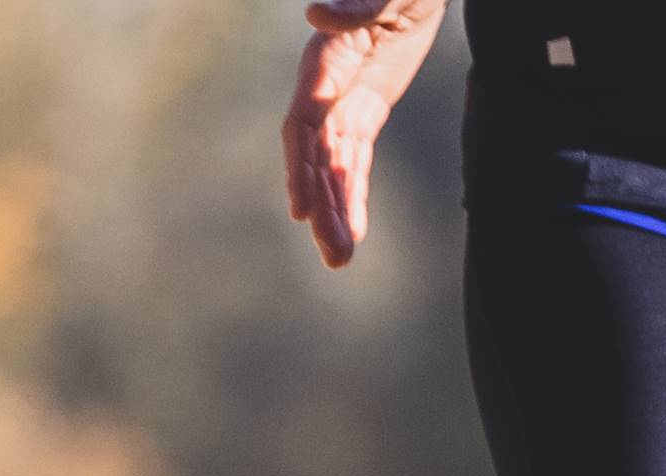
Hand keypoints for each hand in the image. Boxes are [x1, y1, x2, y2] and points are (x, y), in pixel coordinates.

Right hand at [284, 0, 447, 269]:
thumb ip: (355, 5)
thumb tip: (315, 14)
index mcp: (326, 59)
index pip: (305, 122)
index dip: (301, 167)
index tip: (301, 211)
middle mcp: (325, 85)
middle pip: (315, 156)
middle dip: (322, 206)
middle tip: (334, 257)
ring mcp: (343, 100)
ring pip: (333, 166)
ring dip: (335, 212)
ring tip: (340, 260)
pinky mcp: (364, 108)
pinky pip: (354, 160)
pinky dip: (354, 194)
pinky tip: (353, 232)